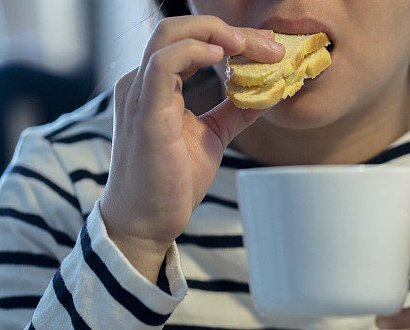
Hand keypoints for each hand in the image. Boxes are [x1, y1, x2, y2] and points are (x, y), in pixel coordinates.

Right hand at [100, 16, 284, 280]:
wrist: (147, 221)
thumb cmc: (171, 182)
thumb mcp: (212, 137)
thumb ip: (234, 111)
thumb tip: (268, 93)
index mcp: (155, 85)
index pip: (190, 40)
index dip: (231, 36)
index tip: (267, 46)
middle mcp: (142, 82)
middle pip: (179, 28)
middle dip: (228, 29)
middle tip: (268, 45)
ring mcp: (140, 95)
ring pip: (170, 36)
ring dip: (217, 34)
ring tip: (251, 48)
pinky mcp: (147, 114)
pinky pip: (163, 64)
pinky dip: (194, 51)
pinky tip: (222, 56)